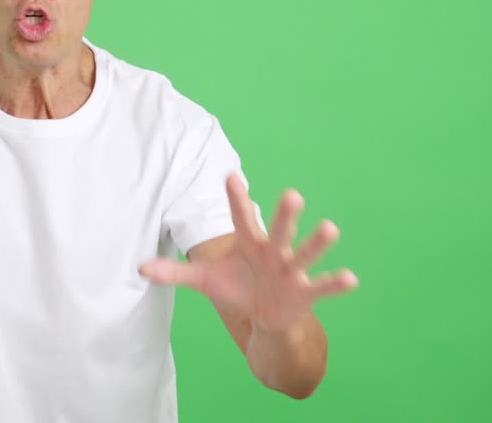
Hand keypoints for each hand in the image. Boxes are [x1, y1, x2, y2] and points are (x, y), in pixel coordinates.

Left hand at [140, 174, 357, 332]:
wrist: (262, 317)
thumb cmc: (236, 287)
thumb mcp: (204, 280)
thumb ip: (175, 271)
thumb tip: (140, 268)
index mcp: (249, 242)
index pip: (240, 216)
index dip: (235, 197)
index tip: (230, 175)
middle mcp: (273, 250)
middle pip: (278, 228)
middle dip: (284, 213)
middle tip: (292, 194)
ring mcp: (291, 269)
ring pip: (305, 251)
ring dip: (318, 242)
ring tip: (331, 228)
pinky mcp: (305, 292)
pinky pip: (323, 286)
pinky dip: (337, 282)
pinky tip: (351, 277)